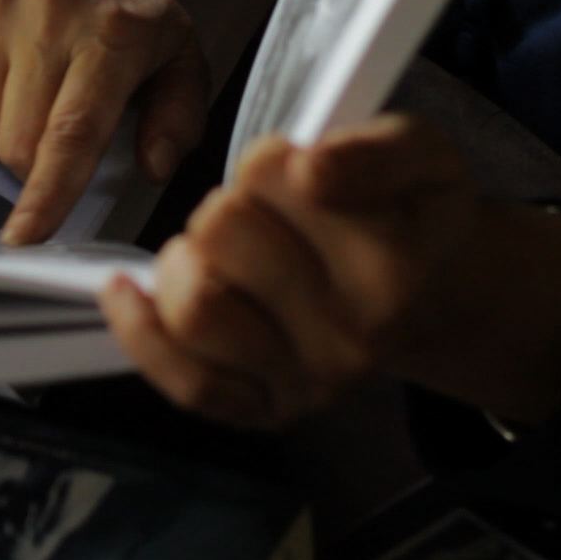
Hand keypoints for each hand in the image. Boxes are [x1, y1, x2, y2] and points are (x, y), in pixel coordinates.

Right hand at [0, 0, 207, 245]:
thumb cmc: (122, 2)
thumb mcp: (177, 51)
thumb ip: (179, 115)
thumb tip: (152, 166)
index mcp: (114, 34)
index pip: (71, 133)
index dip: (46, 195)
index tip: (25, 238)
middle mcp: (48, 12)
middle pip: (15, 142)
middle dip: (29, 162)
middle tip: (48, 130)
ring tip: (22, 94)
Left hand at [98, 115, 560, 428]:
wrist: (430, 297)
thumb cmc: (406, 217)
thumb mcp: (421, 156)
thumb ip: (375, 150)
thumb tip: (312, 168)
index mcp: (394, 262)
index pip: (277, 177)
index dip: (271, 160)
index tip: (295, 169)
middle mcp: (354, 333)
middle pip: (223, 230)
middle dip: (226, 205)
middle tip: (259, 214)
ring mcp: (308, 380)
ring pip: (195, 308)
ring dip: (184, 263)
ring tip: (212, 252)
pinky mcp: (266, 410)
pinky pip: (185, 381)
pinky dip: (141, 330)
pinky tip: (129, 290)